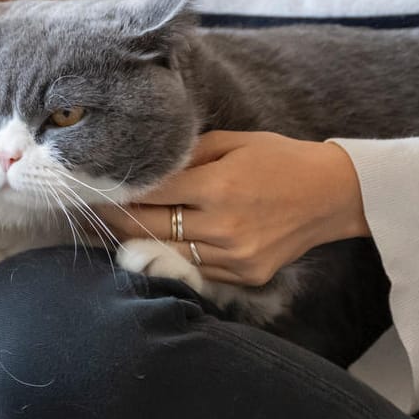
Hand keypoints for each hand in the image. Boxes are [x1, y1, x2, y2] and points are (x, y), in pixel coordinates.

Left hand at [98, 131, 368, 287]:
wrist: (335, 194)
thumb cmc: (281, 159)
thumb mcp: (233, 143)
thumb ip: (185, 155)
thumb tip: (141, 164)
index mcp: (218, 186)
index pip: (149, 192)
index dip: (115, 190)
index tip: (89, 186)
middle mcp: (223, 226)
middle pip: (146, 227)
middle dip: (110, 219)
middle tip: (83, 210)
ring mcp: (233, 256)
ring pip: (164, 253)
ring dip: (132, 242)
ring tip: (104, 230)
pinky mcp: (243, 275)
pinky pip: (193, 268)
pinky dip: (168, 257)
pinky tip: (146, 246)